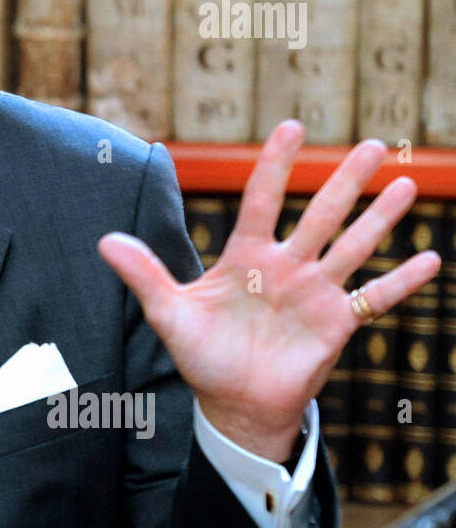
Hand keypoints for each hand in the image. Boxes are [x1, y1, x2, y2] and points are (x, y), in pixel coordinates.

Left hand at [97, 120, 441, 461]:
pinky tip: (432, 259)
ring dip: (379, 217)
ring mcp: (315, 292)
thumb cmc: (201, 353)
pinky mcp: (336, 324)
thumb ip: (143, 275)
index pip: (262, 200)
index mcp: (245, 256)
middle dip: (343, 181)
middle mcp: (286, 266)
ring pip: (352, 246)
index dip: (275, 165)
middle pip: (319, 215)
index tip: (291, 126)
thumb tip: (104, 241)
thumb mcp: (168, 313)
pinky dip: (401, 282)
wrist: (231, 402)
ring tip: (405, 182)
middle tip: (370, 143)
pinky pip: (375, 299)